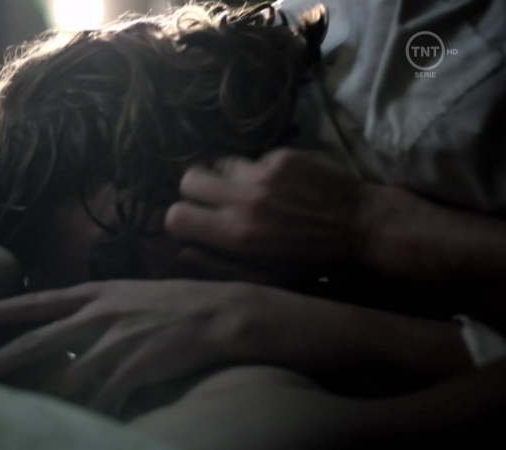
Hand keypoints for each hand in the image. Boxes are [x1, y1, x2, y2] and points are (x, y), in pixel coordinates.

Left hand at [0, 280, 256, 414]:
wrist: (219, 313)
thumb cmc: (175, 303)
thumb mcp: (129, 294)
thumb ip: (96, 308)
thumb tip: (67, 326)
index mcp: (95, 294)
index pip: (35, 303)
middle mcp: (98, 316)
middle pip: (35, 342)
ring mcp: (115, 343)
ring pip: (62, 377)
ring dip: (32, 399)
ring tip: (3, 414)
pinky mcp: (134, 368)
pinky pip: (100, 398)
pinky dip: (84, 414)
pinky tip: (67, 428)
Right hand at [165, 148, 367, 279]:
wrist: (362, 228)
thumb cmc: (311, 263)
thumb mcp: (263, 278)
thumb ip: (217, 265)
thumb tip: (182, 251)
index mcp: (236, 234)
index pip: (175, 216)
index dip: (180, 221)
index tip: (195, 225)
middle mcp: (245, 199)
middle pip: (188, 179)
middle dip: (195, 192)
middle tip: (213, 202)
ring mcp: (263, 173)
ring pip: (220, 165)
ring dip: (228, 179)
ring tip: (249, 193)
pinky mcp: (283, 156)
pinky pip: (253, 160)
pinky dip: (259, 173)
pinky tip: (281, 187)